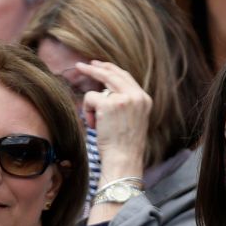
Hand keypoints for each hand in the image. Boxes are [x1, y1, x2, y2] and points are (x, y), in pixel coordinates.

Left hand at [76, 60, 150, 179]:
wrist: (124, 159)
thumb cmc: (124, 146)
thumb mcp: (132, 120)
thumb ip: (125, 103)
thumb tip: (106, 91)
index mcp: (144, 99)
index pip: (125, 77)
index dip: (111, 69)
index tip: (98, 65)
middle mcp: (136, 96)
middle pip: (113, 73)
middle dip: (95, 68)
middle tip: (80, 66)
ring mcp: (124, 98)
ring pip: (99, 88)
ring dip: (92, 105)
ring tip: (94, 121)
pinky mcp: (109, 104)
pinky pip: (90, 98)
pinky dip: (87, 112)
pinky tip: (94, 125)